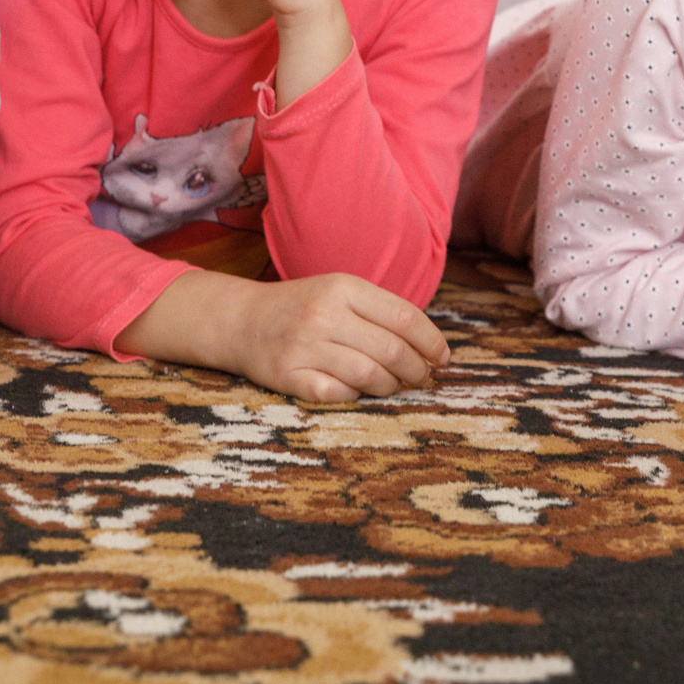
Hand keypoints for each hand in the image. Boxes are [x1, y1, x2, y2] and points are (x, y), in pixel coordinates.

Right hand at [220, 273, 451, 402]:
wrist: (240, 321)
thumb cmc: (303, 308)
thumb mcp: (339, 292)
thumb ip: (381, 313)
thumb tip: (433, 350)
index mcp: (343, 287)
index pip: (405, 317)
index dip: (431, 342)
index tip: (443, 358)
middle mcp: (324, 314)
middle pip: (392, 351)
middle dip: (417, 371)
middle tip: (422, 378)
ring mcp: (304, 346)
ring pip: (370, 376)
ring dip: (391, 387)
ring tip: (392, 385)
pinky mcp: (288, 376)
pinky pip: (339, 395)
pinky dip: (356, 396)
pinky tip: (356, 389)